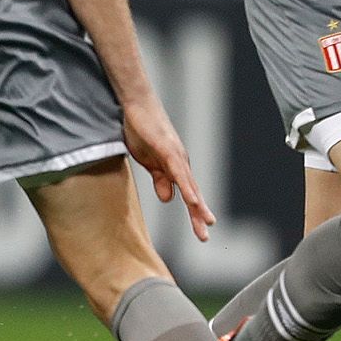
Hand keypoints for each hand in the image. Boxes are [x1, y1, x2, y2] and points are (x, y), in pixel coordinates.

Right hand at [121, 94, 215, 240]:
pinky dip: (186, 187)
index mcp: (175, 167)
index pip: (187, 194)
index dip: (194, 213)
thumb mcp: (148, 161)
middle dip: (198, 215)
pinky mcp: (167, 149)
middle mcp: (180, 162)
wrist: (137, 104)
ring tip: (204, 222)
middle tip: (204, 236)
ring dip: (196, 205)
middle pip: (192, 193)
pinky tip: (191, 200)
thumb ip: (159, 179)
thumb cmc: (142, 130)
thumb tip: (169, 199)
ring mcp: (175, 155)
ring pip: (189, 185)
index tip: (201, 231)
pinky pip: (178, 172)